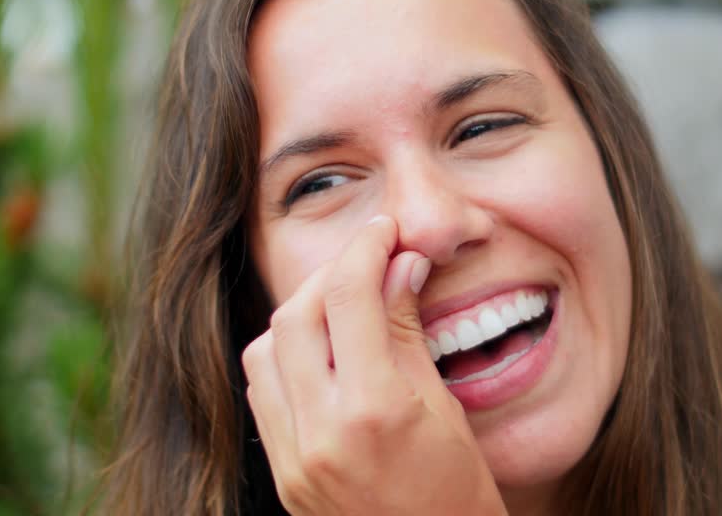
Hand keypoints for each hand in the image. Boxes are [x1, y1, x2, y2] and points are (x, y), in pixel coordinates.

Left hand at [242, 215, 506, 515]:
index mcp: (372, 410)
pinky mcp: (282, 473)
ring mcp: (292, 458)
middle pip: (298, 313)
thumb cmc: (459, 496)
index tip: (387, 232)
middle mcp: (320, 433)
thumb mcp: (447, 408)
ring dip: (301, 314)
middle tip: (369, 261)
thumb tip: (399, 264)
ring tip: (345, 308)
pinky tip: (324, 353)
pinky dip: (285, 357)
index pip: (351, 294)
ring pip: (266, 348)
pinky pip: (262, 393)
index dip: (368, 247)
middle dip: (333, 274)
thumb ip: (409, 333)